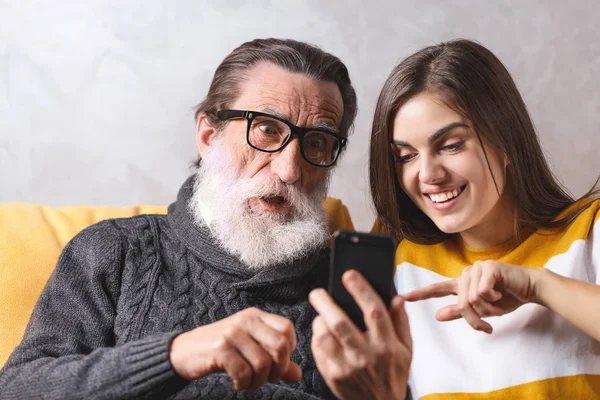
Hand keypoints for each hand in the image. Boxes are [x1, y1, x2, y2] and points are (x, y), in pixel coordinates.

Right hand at [169, 307, 300, 391]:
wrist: (183, 352)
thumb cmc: (221, 350)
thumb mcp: (249, 349)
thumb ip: (275, 360)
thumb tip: (298, 374)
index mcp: (255, 316)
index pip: (287, 328)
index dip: (289, 350)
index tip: (278, 363)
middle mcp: (245, 320)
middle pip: (280, 345)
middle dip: (279, 370)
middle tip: (268, 379)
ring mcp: (233, 333)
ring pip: (263, 363)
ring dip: (259, 382)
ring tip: (250, 384)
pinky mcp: (220, 348)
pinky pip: (244, 372)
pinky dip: (244, 384)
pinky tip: (238, 384)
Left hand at [309, 270, 410, 399]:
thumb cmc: (393, 377)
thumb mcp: (406, 350)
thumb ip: (401, 322)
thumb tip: (397, 298)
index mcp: (387, 344)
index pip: (374, 310)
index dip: (360, 289)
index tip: (349, 275)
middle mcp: (366, 355)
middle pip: (341, 322)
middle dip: (326, 302)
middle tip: (317, 292)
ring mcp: (348, 367)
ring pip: (325, 337)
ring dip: (319, 321)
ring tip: (320, 315)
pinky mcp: (333, 376)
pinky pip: (318, 352)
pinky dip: (316, 338)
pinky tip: (320, 333)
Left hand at [404, 260, 537, 332]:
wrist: (529, 288)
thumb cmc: (506, 298)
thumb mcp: (482, 310)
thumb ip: (461, 312)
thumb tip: (438, 315)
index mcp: (462, 284)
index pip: (437, 289)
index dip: (420, 294)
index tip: (402, 298)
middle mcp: (466, 274)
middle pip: (461, 303)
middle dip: (474, 318)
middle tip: (487, 326)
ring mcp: (476, 269)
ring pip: (471, 299)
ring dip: (486, 309)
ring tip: (497, 305)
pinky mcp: (488, 267)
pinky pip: (482, 291)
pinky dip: (492, 298)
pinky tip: (501, 292)